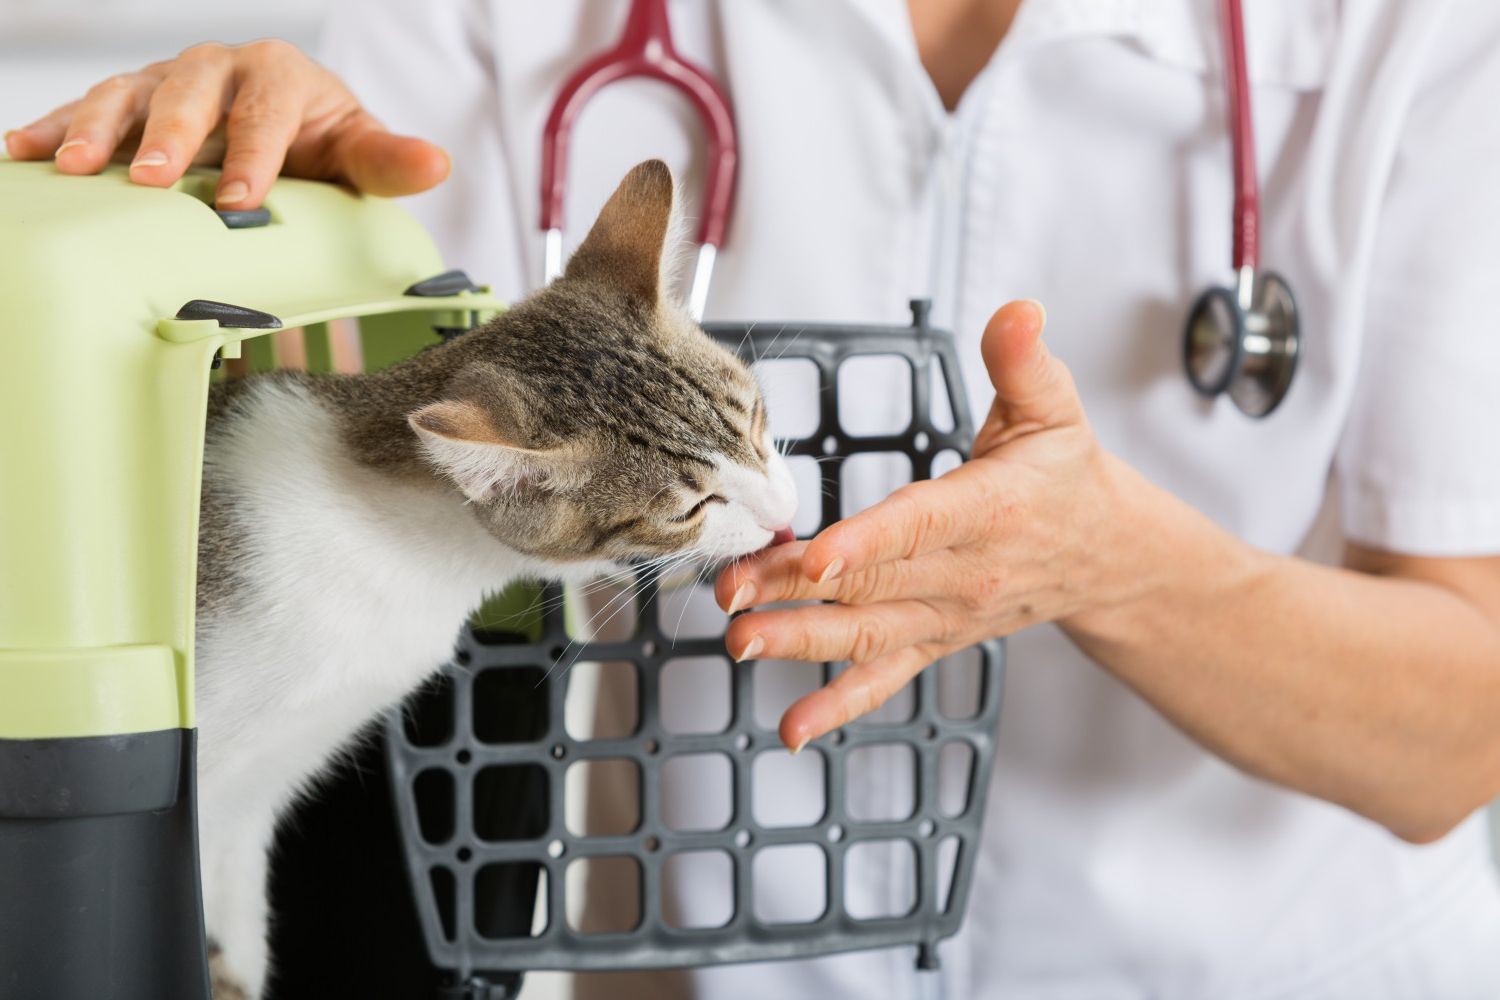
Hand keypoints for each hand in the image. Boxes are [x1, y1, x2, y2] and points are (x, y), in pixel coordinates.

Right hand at [3, 40, 449, 209]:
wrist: (289, 125)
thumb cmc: (323, 144)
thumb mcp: (358, 153)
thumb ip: (389, 162)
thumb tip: (436, 163)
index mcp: (280, 78)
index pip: (266, 113)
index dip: (252, 155)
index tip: (240, 201)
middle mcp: (219, 68)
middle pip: (190, 94)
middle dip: (168, 135)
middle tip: (147, 178)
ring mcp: (168, 81)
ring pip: (128, 95)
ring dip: (99, 130)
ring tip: (75, 169)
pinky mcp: (131, 101)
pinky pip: (87, 109)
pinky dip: (54, 129)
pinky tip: (21, 155)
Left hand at [716, 300, 1161, 749]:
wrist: (1105, 558)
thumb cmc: (1067, 476)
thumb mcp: (1056, 410)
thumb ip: (1025, 362)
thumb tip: (1018, 312)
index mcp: (988, 509)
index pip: (920, 526)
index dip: (866, 543)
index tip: (814, 559)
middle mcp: (965, 573)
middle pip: (871, 583)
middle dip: (795, 591)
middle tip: (732, 593)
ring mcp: (947, 615)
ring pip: (866, 634)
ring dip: (800, 643)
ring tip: (740, 643)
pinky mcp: (935, 641)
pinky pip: (886, 678)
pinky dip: (840, 706)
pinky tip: (794, 729)